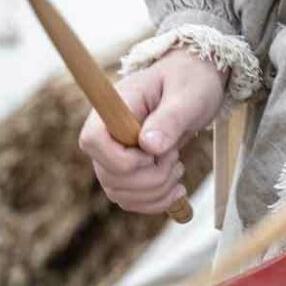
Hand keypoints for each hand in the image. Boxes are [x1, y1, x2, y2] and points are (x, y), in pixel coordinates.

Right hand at [79, 49, 226, 213]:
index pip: (92, 142)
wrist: (193, 85)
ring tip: (177, 168)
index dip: (123, 159)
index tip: (153, 152)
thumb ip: (169, 120)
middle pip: (109, 176)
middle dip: (150, 178)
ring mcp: (113, 155)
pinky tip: (176, 190)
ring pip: (119, 193)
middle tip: (174, 157)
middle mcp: (106, 134)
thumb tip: (150, 146)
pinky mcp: (127, 171)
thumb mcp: (187, 97)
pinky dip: (155, 202)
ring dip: (156, 192)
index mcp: (113, 108)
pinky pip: (130, 200)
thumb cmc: (189, 82)